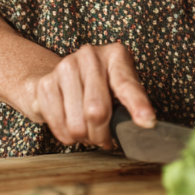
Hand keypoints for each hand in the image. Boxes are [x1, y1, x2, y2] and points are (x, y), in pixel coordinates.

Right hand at [24, 42, 155, 148]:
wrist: (61, 76)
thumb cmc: (99, 86)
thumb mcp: (119, 88)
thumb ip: (130, 103)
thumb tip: (144, 126)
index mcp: (116, 55)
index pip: (126, 84)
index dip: (138, 105)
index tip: (148, 122)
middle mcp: (90, 56)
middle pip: (97, 112)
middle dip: (102, 135)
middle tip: (104, 139)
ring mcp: (65, 67)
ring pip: (77, 125)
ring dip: (85, 138)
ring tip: (88, 131)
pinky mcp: (45, 84)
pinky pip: (59, 127)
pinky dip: (67, 137)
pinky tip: (71, 126)